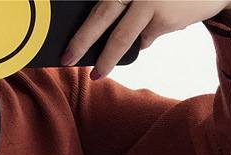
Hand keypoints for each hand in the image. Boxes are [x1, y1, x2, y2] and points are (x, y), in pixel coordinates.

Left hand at [59, 1, 230, 76]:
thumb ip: (129, 3)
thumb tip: (111, 30)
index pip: (99, 4)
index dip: (81, 25)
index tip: (66, 42)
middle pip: (102, 14)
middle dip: (82, 41)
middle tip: (67, 59)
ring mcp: (149, 1)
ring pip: (123, 36)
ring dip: (109, 58)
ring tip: (99, 72)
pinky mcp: (164, 18)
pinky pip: (146, 38)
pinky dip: (146, 38)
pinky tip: (158, 26)